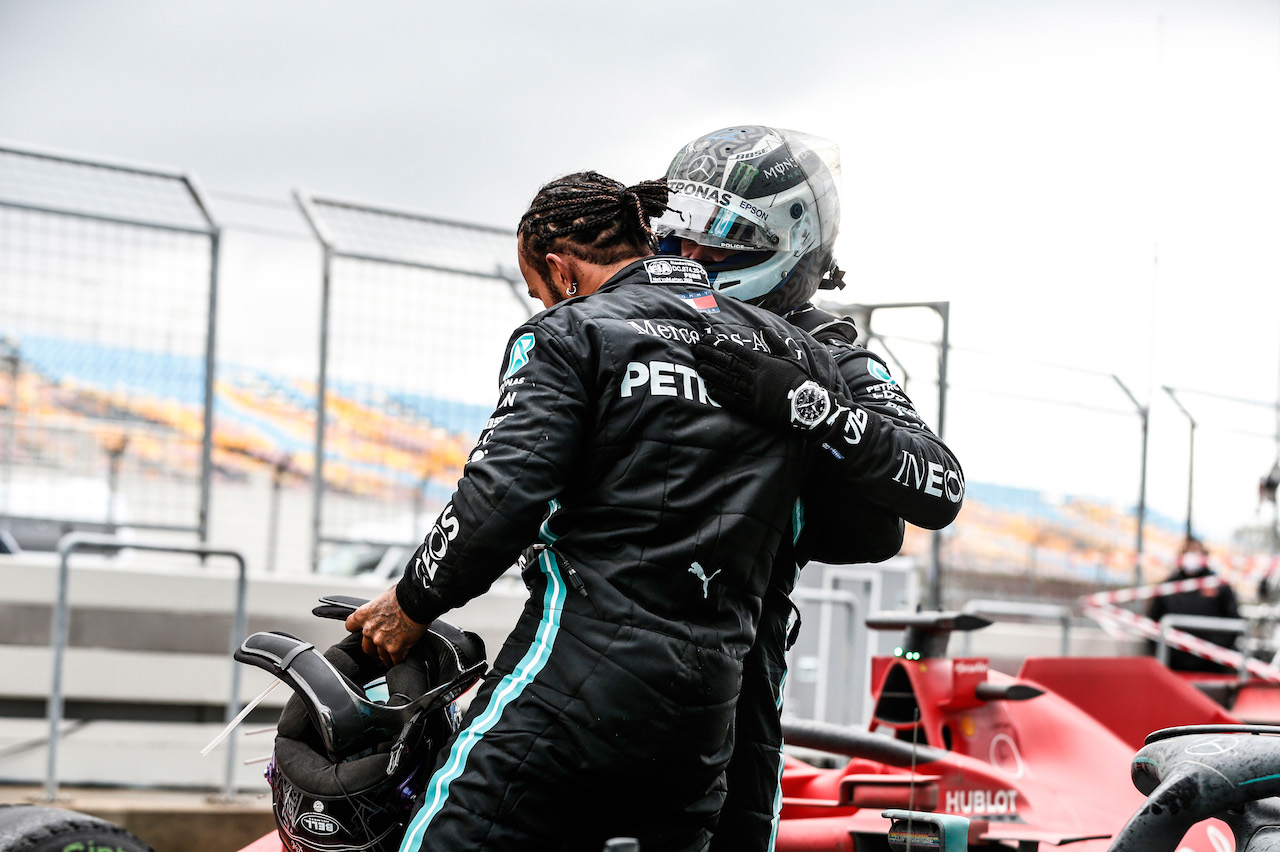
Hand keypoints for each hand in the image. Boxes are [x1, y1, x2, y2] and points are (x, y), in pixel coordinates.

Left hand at [345, 587, 428, 666]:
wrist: (416, 600)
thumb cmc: (403, 594)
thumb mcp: (384, 597)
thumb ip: (380, 608)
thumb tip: (386, 608)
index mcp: (363, 615)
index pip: (350, 625)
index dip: (357, 628)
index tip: (363, 629)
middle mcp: (369, 630)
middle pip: (366, 647)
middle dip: (373, 648)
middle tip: (381, 648)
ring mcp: (381, 641)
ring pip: (381, 656)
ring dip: (386, 657)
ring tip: (392, 657)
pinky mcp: (395, 649)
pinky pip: (394, 661)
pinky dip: (398, 661)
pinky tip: (401, 659)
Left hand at [693, 326, 833, 430]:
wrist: (808, 405)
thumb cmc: (799, 379)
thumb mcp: (789, 356)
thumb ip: (775, 342)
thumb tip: (764, 328)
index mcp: (764, 362)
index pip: (738, 351)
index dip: (721, 345)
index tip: (708, 340)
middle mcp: (756, 376)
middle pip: (728, 363)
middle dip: (710, 355)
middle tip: (695, 348)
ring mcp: (754, 393)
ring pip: (728, 380)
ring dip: (711, 372)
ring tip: (699, 365)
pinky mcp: (753, 409)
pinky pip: (734, 400)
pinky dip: (721, 394)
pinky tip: (710, 388)